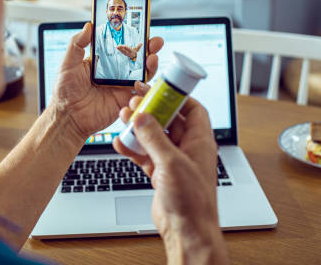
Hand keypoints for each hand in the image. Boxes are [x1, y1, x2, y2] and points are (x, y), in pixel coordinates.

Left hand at [50, 23, 162, 140]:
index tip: (142, 28)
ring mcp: (122, 85)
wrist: (68, 117)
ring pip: (144, 73)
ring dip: (152, 65)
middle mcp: (116, 71)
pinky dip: (145, 87)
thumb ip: (77, 44)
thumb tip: (88, 26)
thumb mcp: (68, 63)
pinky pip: (140, 93)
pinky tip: (140, 82)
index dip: (133, 36)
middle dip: (149, 48)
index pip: (122, 44)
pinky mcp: (125, 100)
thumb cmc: (65, 91)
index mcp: (104, 60)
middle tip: (155, 41)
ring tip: (152, 58)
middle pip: (138, 57)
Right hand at [113, 89, 228, 264]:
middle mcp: (188, 148)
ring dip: (139, 128)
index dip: (177, 96)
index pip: (192, 109)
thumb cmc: (192, 200)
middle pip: (169, 120)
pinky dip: (133, 148)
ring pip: (154, 136)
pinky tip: (120, 143)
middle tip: (134, 100)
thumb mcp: (172, 163)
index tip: (159, 88)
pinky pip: (145, 154)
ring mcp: (173, 161)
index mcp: (200, 141)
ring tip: (123, 117)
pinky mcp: (161, 173)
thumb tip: (142, 116)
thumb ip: (154, 138)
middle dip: (151, 110)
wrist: (186, 231)